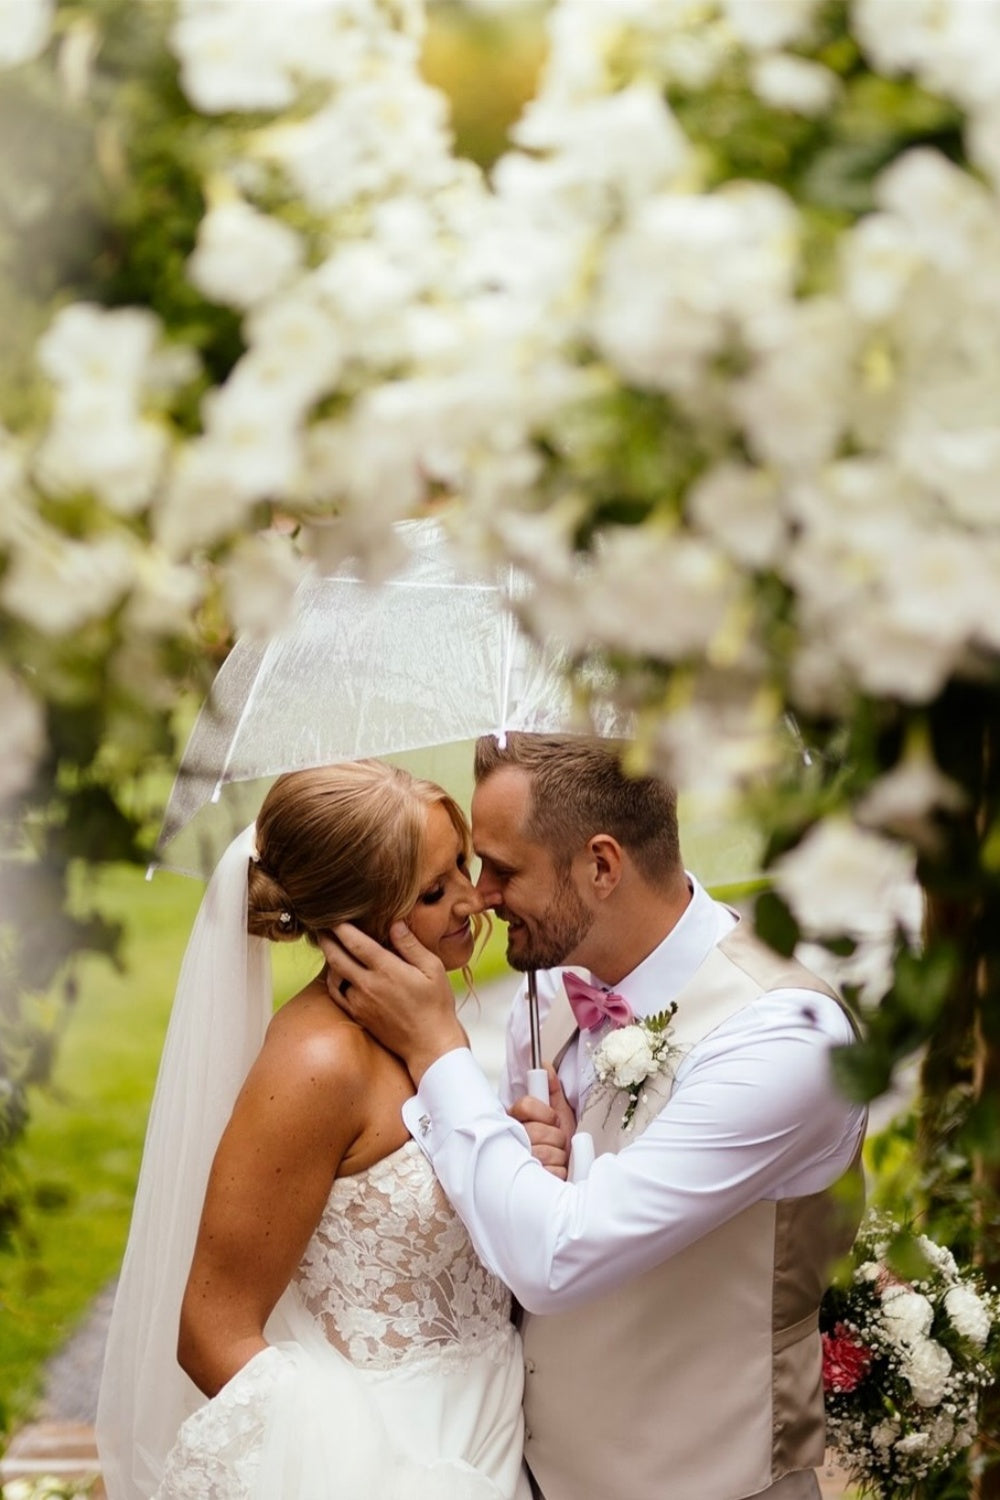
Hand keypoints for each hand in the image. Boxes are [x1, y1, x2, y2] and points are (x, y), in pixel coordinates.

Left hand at [318, 922, 467, 1083]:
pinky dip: (333, 981)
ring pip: (334, 976)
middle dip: (327, 939)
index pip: (356, 942)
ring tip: (330, 947)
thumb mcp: (432, 969)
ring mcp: (360, 1002)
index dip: (342, 927)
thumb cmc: (436, 1005)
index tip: (335, 915)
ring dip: (330, 959)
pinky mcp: (358, 1015)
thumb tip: (395, 924)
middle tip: (321, 927)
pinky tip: (337, 974)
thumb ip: (411, 945)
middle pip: (336, 957)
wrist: (430, 1045)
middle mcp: (368, 985)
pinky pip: (337, 994)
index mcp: (387, 970)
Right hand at [509, 1065, 576, 1179]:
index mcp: (515, 1120)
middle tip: (557, 1141)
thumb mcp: (559, 1113)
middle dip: (556, 1136)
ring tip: (556, 1158)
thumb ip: (552, 1089)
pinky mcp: (526, 1182)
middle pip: (537, 1130)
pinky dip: (558, 1172)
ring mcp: (517, 1162)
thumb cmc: (560, 1144)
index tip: (552, 1119)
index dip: (546, 1113)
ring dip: (559, 1156)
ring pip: (544, 1152)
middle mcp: (511, 1140)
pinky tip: (554, 1172)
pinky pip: (548, 1172)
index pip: (526, 1105)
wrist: (568, 1172)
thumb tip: (545, 1065)